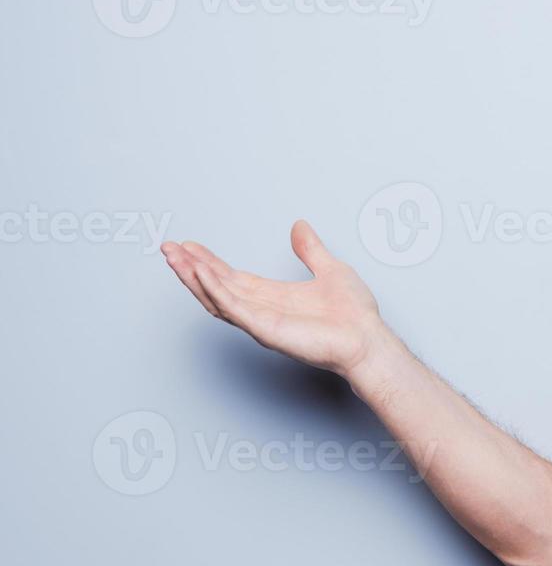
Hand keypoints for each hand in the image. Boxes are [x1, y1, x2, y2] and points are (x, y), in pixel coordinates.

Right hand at [161, 220, 393, 376]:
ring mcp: (262, 321)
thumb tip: (300, 227)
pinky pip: (235, 309)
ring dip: (194, 278)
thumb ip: (310, 250)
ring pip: (217, 298)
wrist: (368, 339)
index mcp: (273, 296)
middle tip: (169, 248)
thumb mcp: (330, 269)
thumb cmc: (354, 314)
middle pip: (217, 287)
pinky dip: (216, 291)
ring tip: (174, 258)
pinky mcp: (267, 330)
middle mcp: (262, 310)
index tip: (189, 246)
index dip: (208, 262)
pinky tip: (200, 274)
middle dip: (191, 268)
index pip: (232, 278)